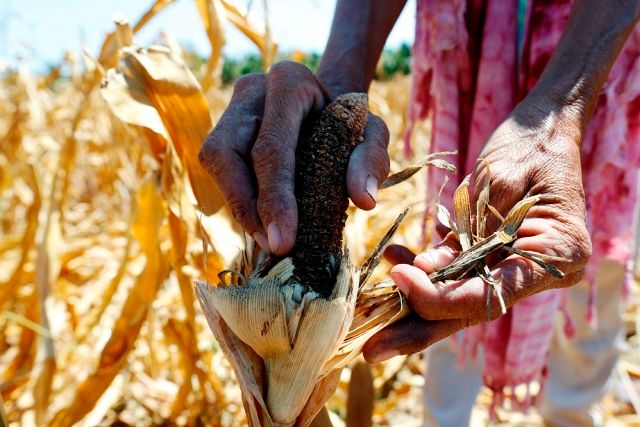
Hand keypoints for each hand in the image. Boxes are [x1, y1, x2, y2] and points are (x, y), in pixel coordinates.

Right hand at [199, 61, 389, 254]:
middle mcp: (252, 90)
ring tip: (267, 240)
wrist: (328, 104)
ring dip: (237, 206)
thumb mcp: (372, 133)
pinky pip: (219, 169)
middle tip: (272, 246)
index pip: (271, 145)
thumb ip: (371, 159)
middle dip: (245, 206)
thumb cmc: (350, 121)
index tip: (282, 242)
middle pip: (227, 152)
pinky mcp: (223, 129)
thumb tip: (364, 200)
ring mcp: (231, 108)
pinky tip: (261, 224)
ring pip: (216, 160)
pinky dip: (239, 201)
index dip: (273, 197)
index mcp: (289, 82)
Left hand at [362, 101, 591, 362]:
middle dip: (417, 329)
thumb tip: (425, 273)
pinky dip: (421, 268)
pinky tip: (391, 257)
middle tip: (373, 350)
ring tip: (368, 313)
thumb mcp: (499, 182)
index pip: (489, 296)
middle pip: (469, 309)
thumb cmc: (530, 144)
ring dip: (411, 302)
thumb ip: (467, 234)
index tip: (400, 279)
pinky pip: (451, 269)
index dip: (440, 296)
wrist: (543, 125)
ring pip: (454, 295)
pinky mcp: (488, 251)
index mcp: (556, 258)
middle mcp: (534, 271)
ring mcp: (510, 264)